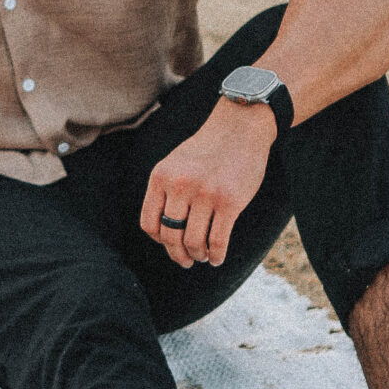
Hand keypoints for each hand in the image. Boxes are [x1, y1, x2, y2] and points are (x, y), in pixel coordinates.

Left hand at [141, 101, 275, 268]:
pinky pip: (217, 240)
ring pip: (193, 242)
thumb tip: (162, 229)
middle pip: (170, 236)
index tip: (169, 243)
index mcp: (161, 177)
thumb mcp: (175, 163)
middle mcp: (179, 186)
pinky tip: (217, 259)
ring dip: (197, 255)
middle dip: (178, 254)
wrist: (239, 128)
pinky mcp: (229, 202)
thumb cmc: (207, 149)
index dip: (158, 240)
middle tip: (185, 260)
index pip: (149, 223)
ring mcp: (204, 195)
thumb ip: (165, 190)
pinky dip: (216, 255)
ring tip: (202, 257)